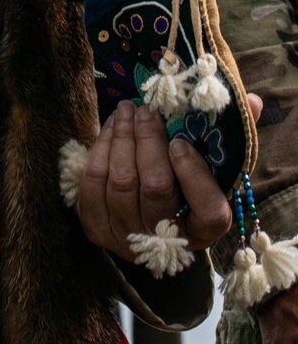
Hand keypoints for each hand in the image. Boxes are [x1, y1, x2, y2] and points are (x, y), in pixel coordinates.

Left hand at [76, 100, 231, 261]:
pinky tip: (110, 129)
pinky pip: (92, 184)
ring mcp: (129, 239)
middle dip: (148, 141)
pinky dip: (100, 150)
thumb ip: (232, 137)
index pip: (209, 212)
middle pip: (155, 189)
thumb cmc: (184, 184)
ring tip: (126, 111)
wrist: (145, 216)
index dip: (194, 174)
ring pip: (120, 182)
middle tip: (146, 111)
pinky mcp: (97, 229)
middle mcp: (168, 241)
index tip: (180, 143)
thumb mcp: (213, 167)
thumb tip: (251, 102)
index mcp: (206, 229)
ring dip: (121, 138)